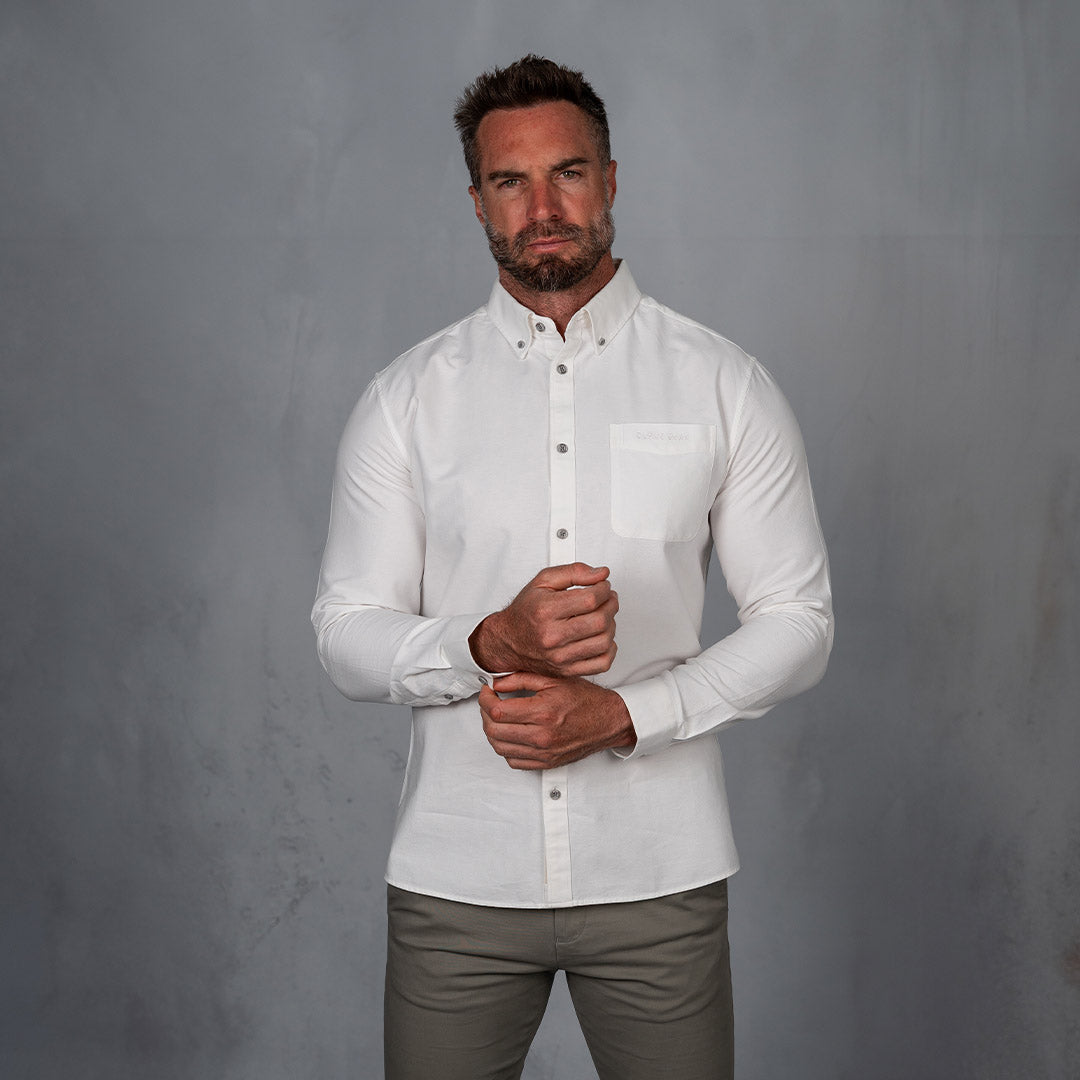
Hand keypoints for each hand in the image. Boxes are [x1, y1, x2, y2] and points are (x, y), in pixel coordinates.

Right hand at [469, 563, 617, 677]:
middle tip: (608, 598)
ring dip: (612, 625)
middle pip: (600, 621)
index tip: (603, 586)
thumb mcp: (544, 581)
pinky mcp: (567, 671)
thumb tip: (601, 574)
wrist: (508, 641)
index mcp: (546, 611)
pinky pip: (601, 663)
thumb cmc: (525, 611)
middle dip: (611, 605)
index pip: (590, 599)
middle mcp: (552, 636)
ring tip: (604, 615)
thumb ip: (574, 572)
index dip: (604, 589)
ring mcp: (560, 656)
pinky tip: (601, 637)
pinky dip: (609, 649)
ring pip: (604, 641)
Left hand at [478, 672, 635, 769]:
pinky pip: (513, 761)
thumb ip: (521, 679)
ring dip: (491, 731)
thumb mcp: (554, 680)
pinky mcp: (546, 763)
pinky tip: (509, 734)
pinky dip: (505, 748)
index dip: (485, 699)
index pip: (497, 710)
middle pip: (494, 730)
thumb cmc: (586, 700)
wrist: (609, 721)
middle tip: (488, 702)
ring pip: (500, 748)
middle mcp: (542, 736)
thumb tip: (496, 683)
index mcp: (544, 712)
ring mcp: (544, 753)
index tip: (487, 691)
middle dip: (484, 714)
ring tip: (496, 717)